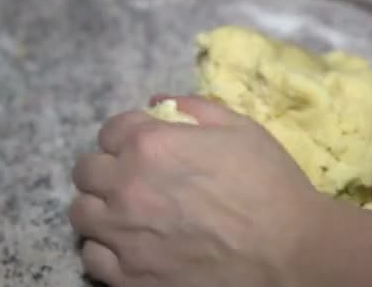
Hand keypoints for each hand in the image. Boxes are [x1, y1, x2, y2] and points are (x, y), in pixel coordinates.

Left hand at [69, 96, 324, 286]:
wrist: (290, 250)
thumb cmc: (270, 184)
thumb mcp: (242, 128)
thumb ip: (195, 108)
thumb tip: (159, 101)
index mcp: (151, 145)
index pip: (111, 130)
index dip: (128, 134)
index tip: (144, 145)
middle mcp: (127, 188)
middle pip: (87, 170)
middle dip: (108, 166)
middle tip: (134, 177)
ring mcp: (123, 236)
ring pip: (81, 213)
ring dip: (101, 206)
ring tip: (127, 212)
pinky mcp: (129, 277)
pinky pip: (92, 257)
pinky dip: (106, 247)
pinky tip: (131, 245)